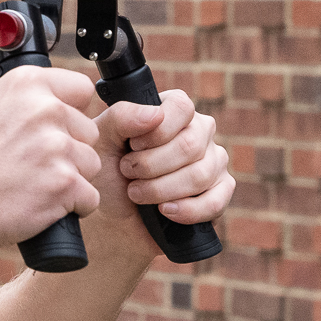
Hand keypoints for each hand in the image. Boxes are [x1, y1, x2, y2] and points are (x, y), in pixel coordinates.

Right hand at [0, 66, 103, 255]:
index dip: (72, 110)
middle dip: (71, 148)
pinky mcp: (65, 182)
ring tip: (35, 181)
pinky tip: (42, 201)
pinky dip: (72, 204)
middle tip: (36, 161)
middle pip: (89, 130)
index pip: (82, 88)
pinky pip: (89, 195)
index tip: (55, 127)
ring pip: (91, 163)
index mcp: (27, 84)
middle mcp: (45, 109)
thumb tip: (38, 73)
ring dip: (71, 176)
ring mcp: (57, 146)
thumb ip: (13, 85)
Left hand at [90, 90, 232, 232]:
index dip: (156, 131)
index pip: (181, 107)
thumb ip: (122, 117)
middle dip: (150, 165)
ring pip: (200, 175)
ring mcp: (213, 162)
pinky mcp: (219, 193)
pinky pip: (216, 202)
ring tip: (136, 192)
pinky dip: (186, 210)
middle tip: (127, 172)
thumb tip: (156, 114)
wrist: (110, 213)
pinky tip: (165, 211)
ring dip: (160, 190)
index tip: (132, 146)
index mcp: (174, 111)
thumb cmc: (107, 170)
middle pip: (191, 144)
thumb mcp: (102, 138)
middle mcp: (199, 132)